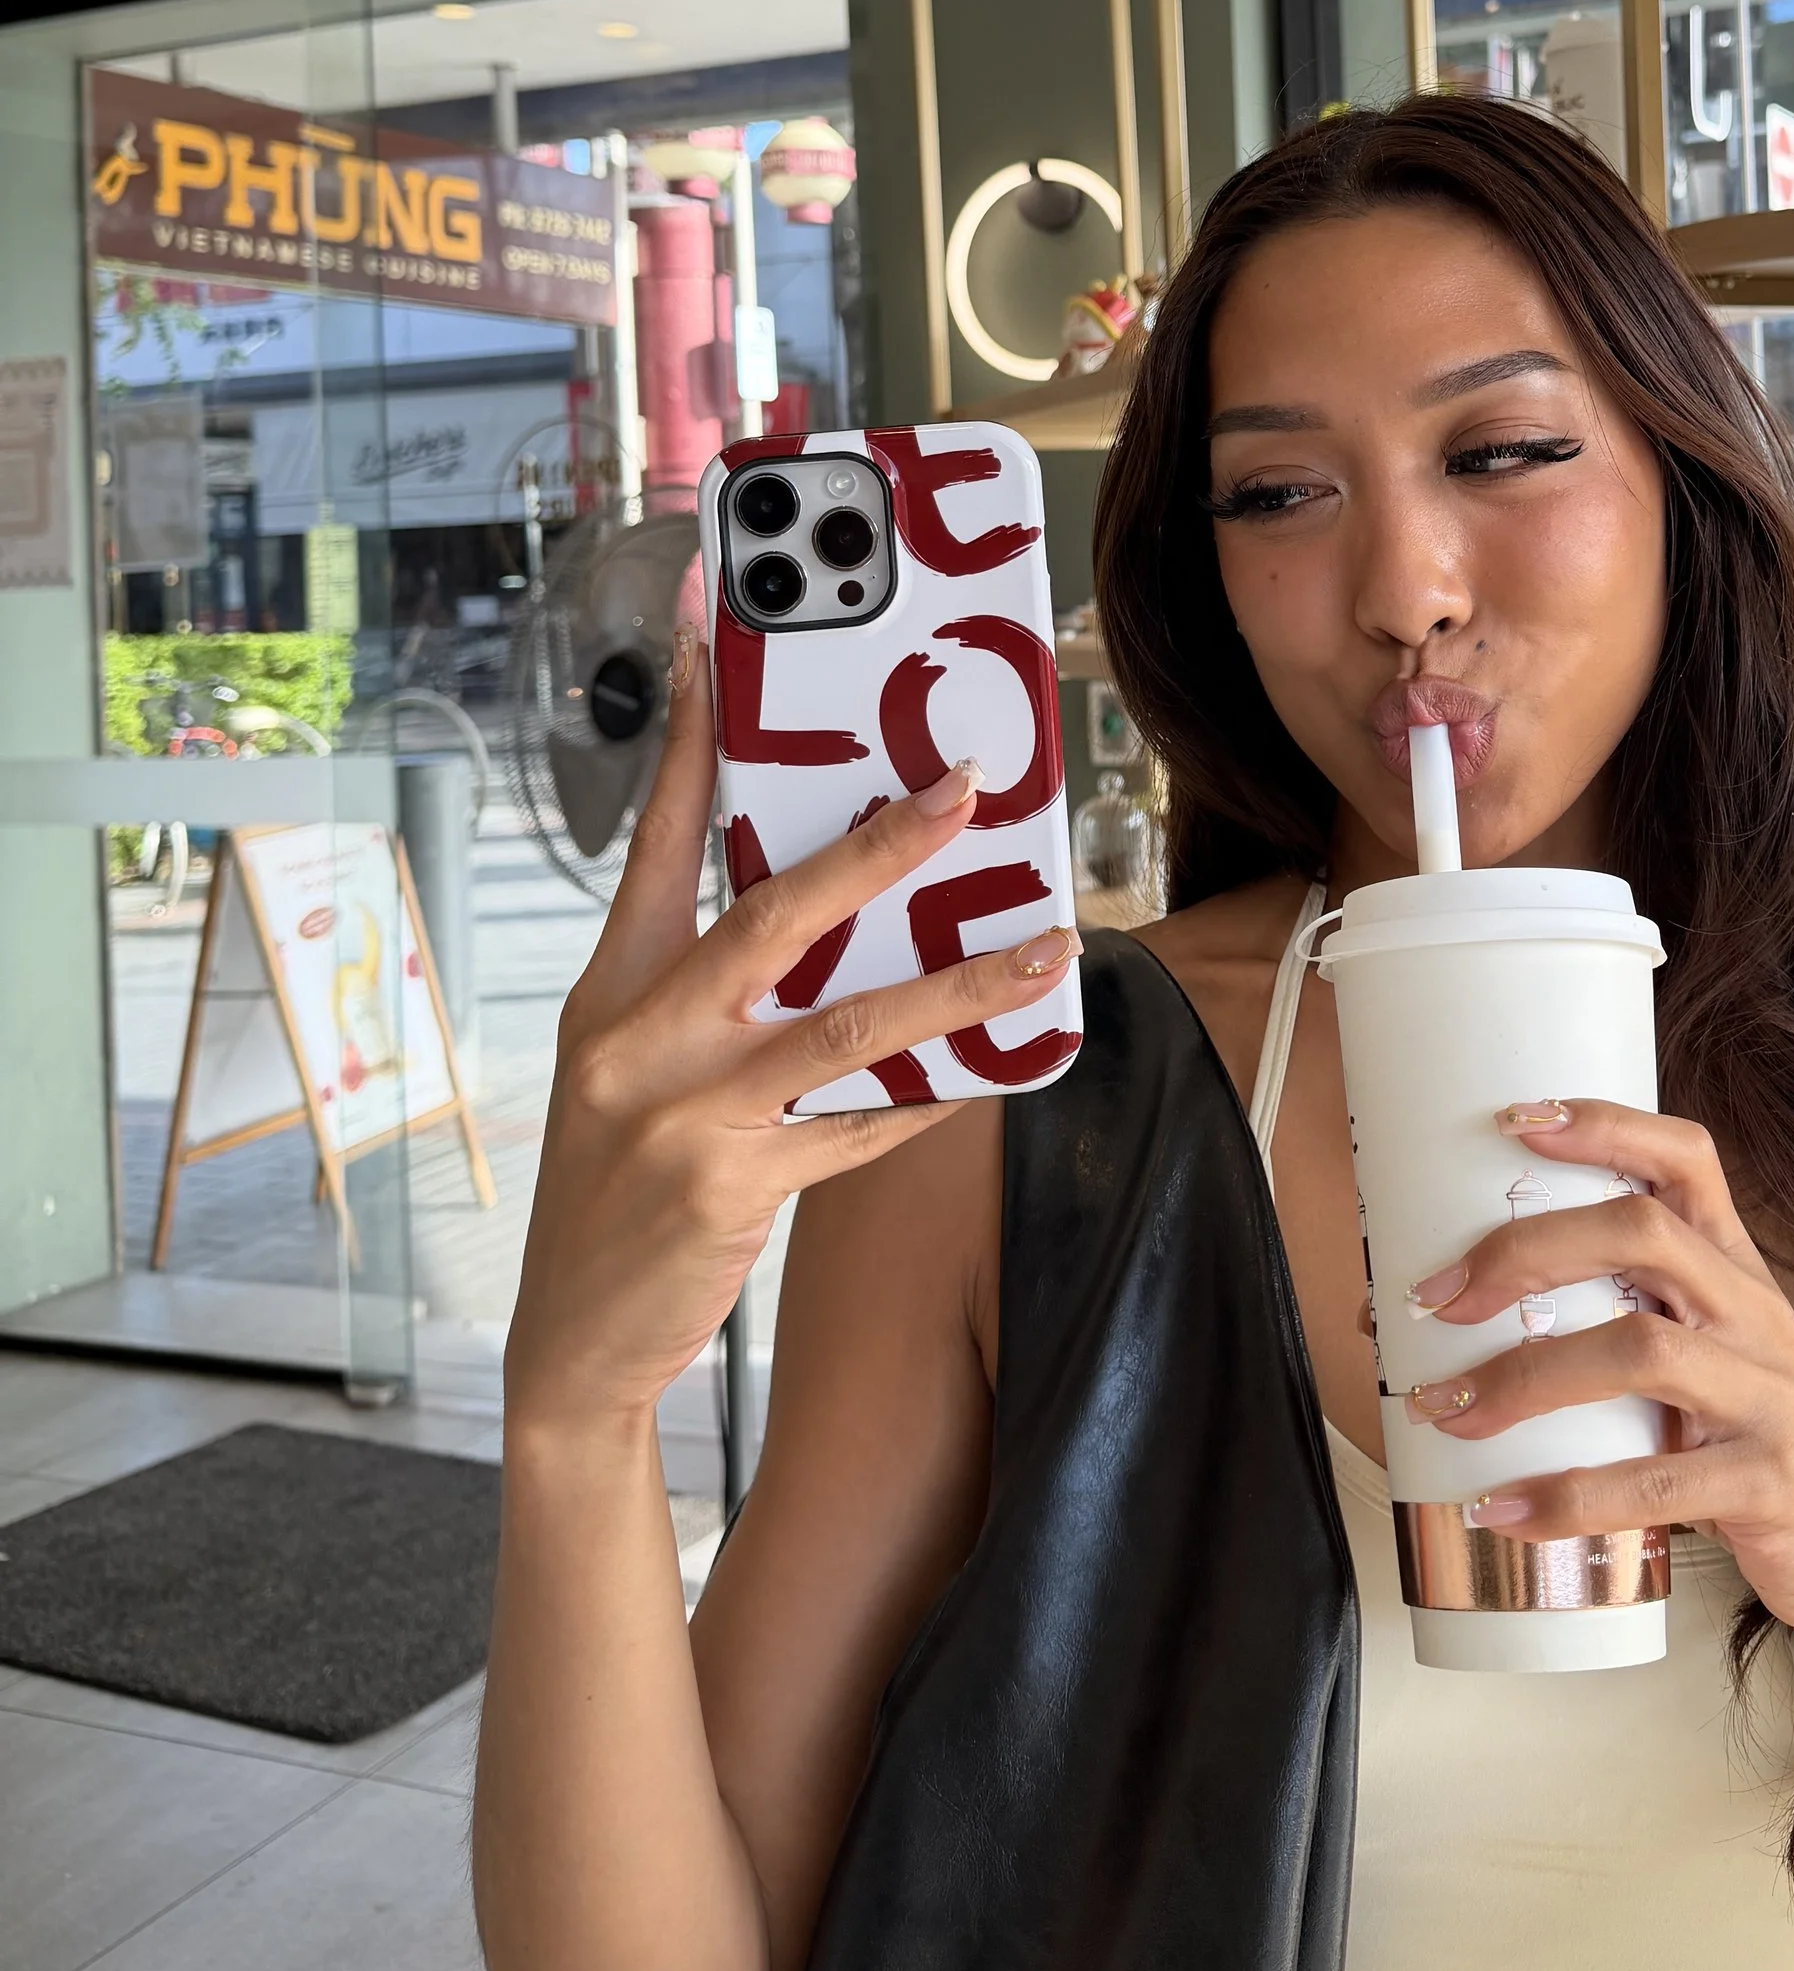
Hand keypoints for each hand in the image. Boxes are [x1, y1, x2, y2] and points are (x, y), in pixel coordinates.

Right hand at [503, 629, 1077, 1441]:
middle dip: (879, 844)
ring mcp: (680, 1110)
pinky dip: (930, 1099)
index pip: (658, 834)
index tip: (712, 628)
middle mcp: (638, 1034)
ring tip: (1046, 948)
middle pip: (774, 910)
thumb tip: (841, 915)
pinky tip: (995, 1072)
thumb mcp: (634, 1069)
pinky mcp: (727, 1184)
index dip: (690, 730)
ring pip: (846, 1024)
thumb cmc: (618, 1185)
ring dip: (961, 984)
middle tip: (965, 788)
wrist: (569, 1342)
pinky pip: (857, 1128)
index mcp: (612, 986)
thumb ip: (712, 992)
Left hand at [1403, 1101, 1793, 1680]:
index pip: (1685, 1160)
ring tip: (1448, 1408)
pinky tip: (1503, 1510)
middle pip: (1643, 1234)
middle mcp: (1756, 1316)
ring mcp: (1769, 1397)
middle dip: (1526, 1251)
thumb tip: (1468, 1316)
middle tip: (1438, 1298)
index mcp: (1736, 1272)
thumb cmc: (1752, 1449)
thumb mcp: (1710, 1362)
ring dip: (1525, 1376)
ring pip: (1641, 1348)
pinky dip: (1568, 1495)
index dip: (1603, 1126)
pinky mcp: (1770, 1483)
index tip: (1512, 1122)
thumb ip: (1623, 1321)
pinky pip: (1657, 1480)